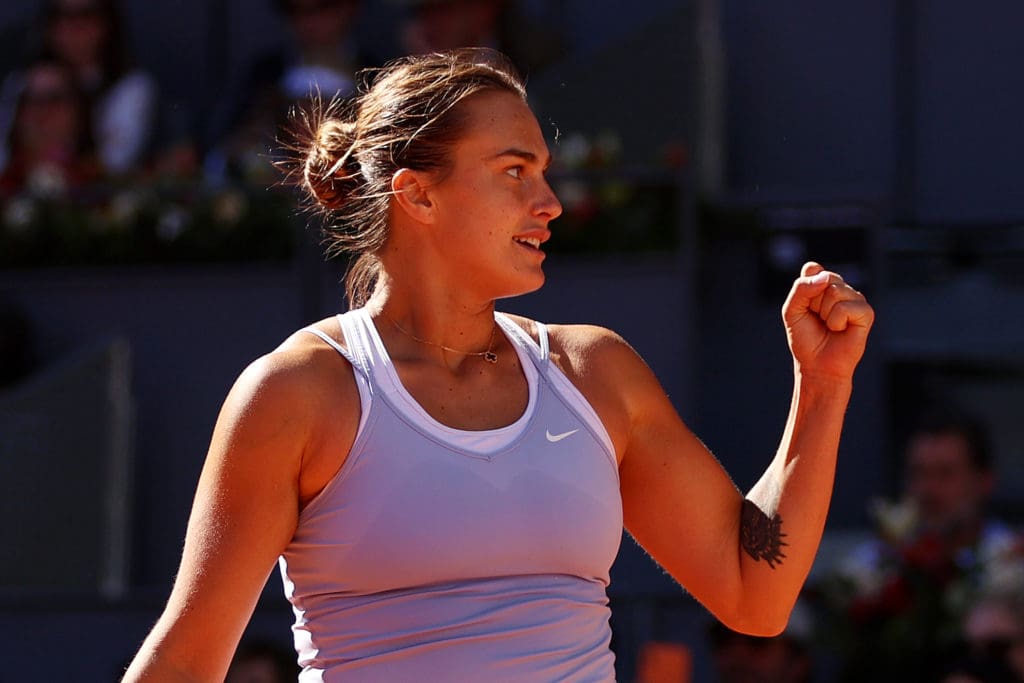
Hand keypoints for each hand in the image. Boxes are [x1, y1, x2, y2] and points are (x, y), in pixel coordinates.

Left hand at [782, 262, 873, 380]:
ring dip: (825, 313)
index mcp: (823, 285)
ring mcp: (855, 299)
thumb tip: (825, 278)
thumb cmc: (806, 338)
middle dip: (813, 303)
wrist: (817, 365)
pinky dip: (836, 322)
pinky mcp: (866, 312)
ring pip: (835, 291)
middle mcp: (841, 288)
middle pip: (824, 278)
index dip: (805, 288)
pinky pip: (845, 307)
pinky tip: (840, 330)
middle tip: (818, 319)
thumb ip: (801, 288)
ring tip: (829, 326)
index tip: (805, 307)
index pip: (812, 268)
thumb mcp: (792, 310)